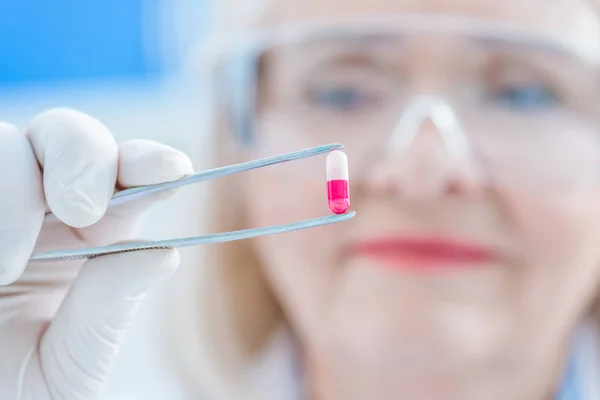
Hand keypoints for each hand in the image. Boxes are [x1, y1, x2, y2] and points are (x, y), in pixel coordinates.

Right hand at [0, 108, 192, 398]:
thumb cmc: (18, 389)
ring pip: (9, 143)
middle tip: (83, 211)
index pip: (128, 179)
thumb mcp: (71, 360)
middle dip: (84, 159)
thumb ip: (108, 308)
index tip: (173, 169)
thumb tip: (166, 254)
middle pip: (71, 137)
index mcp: (90, 236)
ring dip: (15, 192)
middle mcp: (44, 209)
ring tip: (7, 267)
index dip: (149, 162)